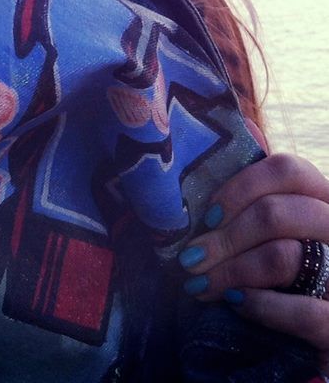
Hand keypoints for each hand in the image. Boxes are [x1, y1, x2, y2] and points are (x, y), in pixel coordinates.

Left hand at [177, 152, 328, 368]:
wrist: (320, 336)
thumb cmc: (284, 277)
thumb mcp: (272, 236)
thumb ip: (248, 214)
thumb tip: (192, 207)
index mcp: (323, 200)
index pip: (287, 170)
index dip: (241, 188)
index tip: (209, 215)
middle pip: (276, 213)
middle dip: (224, 237)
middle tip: (190, 258)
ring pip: (283, 256)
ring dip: (231, 270)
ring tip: (200, 283)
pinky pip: (304, 312)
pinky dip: (262, 306)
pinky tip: (235, 303)